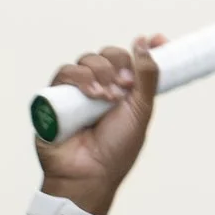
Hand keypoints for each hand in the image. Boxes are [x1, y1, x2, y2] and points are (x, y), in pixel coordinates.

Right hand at [37, 34, 161, 214]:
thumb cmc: (116, 150)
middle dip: (120, 64)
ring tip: (108, 98)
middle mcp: (100, 88)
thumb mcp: (141, 110)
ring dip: (101, 74)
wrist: (89, 174)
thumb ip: (147, 76)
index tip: (159, 40)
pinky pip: (65, 72)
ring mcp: (77, 91)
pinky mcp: (55, 96)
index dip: (145, 47)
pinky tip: (93, 95)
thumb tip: (146, 41)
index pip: (131, 59)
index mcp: (123, 90)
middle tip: (126, 86)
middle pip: (109, 54)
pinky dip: (81, 78)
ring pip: (87, 60)